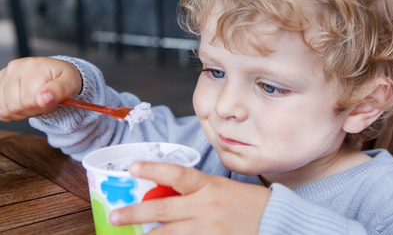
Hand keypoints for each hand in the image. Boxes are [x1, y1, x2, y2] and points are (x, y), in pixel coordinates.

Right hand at [0, 57, 81, 121]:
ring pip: (6, 109)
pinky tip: (24, 103)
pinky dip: (13, 112)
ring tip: (36, 101)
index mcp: (34, 66)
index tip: (53, 101)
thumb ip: (59, 91)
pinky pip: (0, 109)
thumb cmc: (64, 78)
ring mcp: (5, 75)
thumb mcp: (70, 83)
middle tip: (45, 101)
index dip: (43, 107)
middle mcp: (16, 67)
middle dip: (33, 110)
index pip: (29, 101)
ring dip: (23, 112)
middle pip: (16, 106)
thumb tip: (43, 99)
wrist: (57, 73)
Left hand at [109, 162, 270, 234]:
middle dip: (134, 213)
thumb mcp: (222, 188)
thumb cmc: (249, 202)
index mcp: (209, 186)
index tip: (132, 167)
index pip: (177, 173)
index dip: (153, 168)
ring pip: (169, 234)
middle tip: (114, 215)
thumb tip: (168, 194)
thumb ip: (197, 191)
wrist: (276, 221)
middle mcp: (205, 206)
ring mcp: (208, 229)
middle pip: (163, 209)